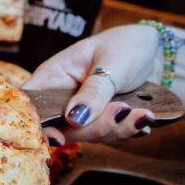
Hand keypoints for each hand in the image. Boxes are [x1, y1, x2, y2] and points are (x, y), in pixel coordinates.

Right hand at [22, 25, 159, 143]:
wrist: (153, 51)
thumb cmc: (126, 45)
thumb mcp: (110, 64)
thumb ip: (93, 92)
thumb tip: (74, 119)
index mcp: (53, 77)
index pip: (31, 105)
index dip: (37, 124)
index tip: (59, 138)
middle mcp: (61, 98)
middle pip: (62, 129)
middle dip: (95, 127)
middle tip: (124, 110)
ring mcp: (81, 113)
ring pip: (87, 136)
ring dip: (118, 129)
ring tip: (143, 114)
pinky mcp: (99, 121)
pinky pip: (107, 136)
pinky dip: (127, 131)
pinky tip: (143, 119)